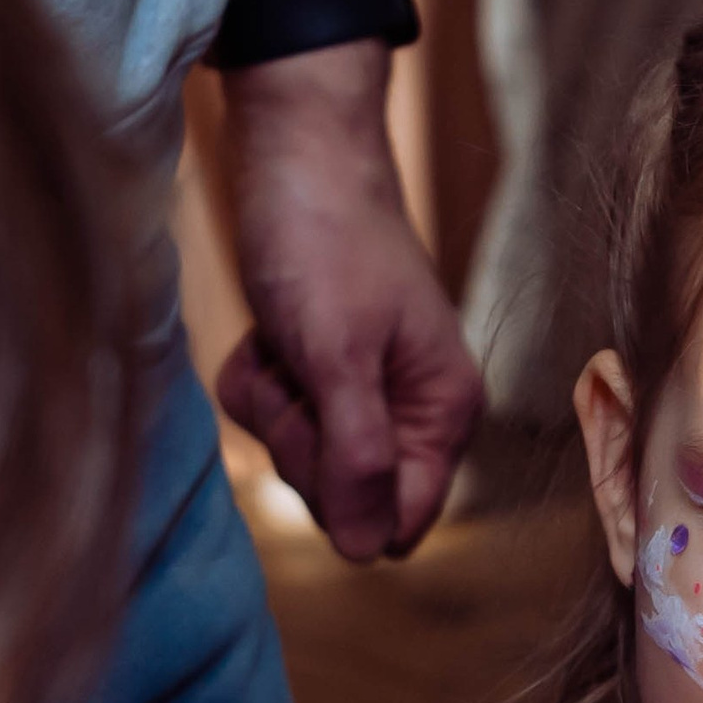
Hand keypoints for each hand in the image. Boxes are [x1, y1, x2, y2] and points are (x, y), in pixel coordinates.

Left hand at [217, 50, 481, 559]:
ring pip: (304, 456)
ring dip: (275, 405)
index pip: (400, 520)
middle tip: (301, 371)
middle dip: (304, 442)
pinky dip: (260, 380)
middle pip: (346, 496)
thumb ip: (358, 458)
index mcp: (442, 415)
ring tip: (284, 340)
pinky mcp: (322, 370)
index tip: (322, 426)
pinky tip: (270, 335)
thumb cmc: (328, 239)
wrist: (298, 149)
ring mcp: (366, 393)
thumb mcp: (339, 357)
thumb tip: (368, 554)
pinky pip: (277, 414)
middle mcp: (412, 413)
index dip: (347, 496)